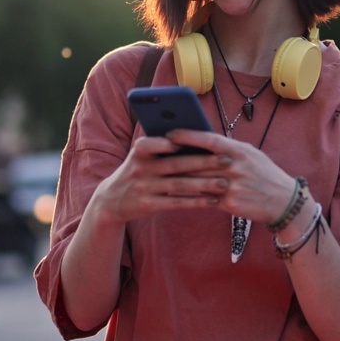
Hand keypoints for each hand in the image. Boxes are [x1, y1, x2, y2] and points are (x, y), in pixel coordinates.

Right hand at [90, 133, 230, 223]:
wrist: (113, 199)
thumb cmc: (138, 171)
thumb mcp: (141, 155)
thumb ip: (162, 145)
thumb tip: (197, 136)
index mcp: (140, 150)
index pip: (155, 142)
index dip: (173, 142)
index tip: (197, 140)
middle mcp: (141, 168)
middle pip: (176, 163)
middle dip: (203, 161)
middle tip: (227, 160)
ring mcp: (144, 187)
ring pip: (179, 184)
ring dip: (204, 184)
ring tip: (225, 183)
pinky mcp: (149, 205)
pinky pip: (176, 202)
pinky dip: (196, 201)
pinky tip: (213, 201)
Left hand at [165, 129, 295, 223]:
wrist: (283, 202)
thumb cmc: (264, 174)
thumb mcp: (250, 154)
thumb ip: (228, 148)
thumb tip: (201, 141)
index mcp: (239, 151)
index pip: (209, 140)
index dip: (188, 136)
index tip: (170, 133)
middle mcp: (235, 167)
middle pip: (198, 162)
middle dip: (176, 158)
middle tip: (156, 154)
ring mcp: (232, 186)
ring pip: (198, 181)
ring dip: (179, 178)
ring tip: (161, 173)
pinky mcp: (230, 204)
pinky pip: (204, 198)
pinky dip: (191, 195)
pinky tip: (176, 193)